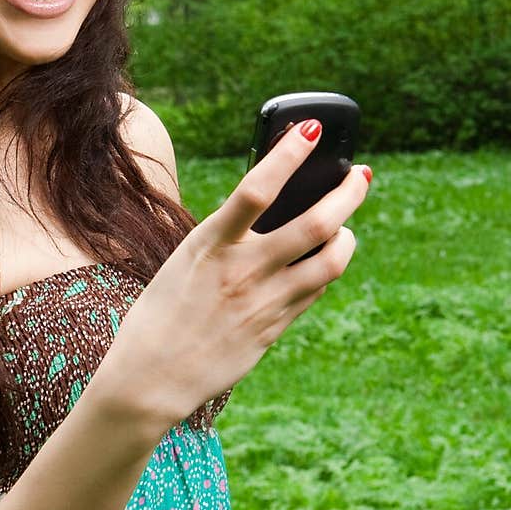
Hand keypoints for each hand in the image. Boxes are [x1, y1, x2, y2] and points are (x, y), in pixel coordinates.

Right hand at [95, 119, 371, 435]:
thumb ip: (227, 240)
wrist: (150, 379)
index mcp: (208, 245)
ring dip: (347, 236)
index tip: (311, 130)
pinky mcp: (274, 329)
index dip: (288, 153)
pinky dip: (325, 269)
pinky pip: (315, 290)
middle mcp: (241, 271)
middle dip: (348, 193)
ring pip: (331, 260)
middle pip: (316, 222)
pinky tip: (322, 261)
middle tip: (360, 175)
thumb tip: (272, 213)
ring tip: (347, 227)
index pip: (257, 188)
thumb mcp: (185, 263)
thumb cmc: (160, 315)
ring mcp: (263, 302)